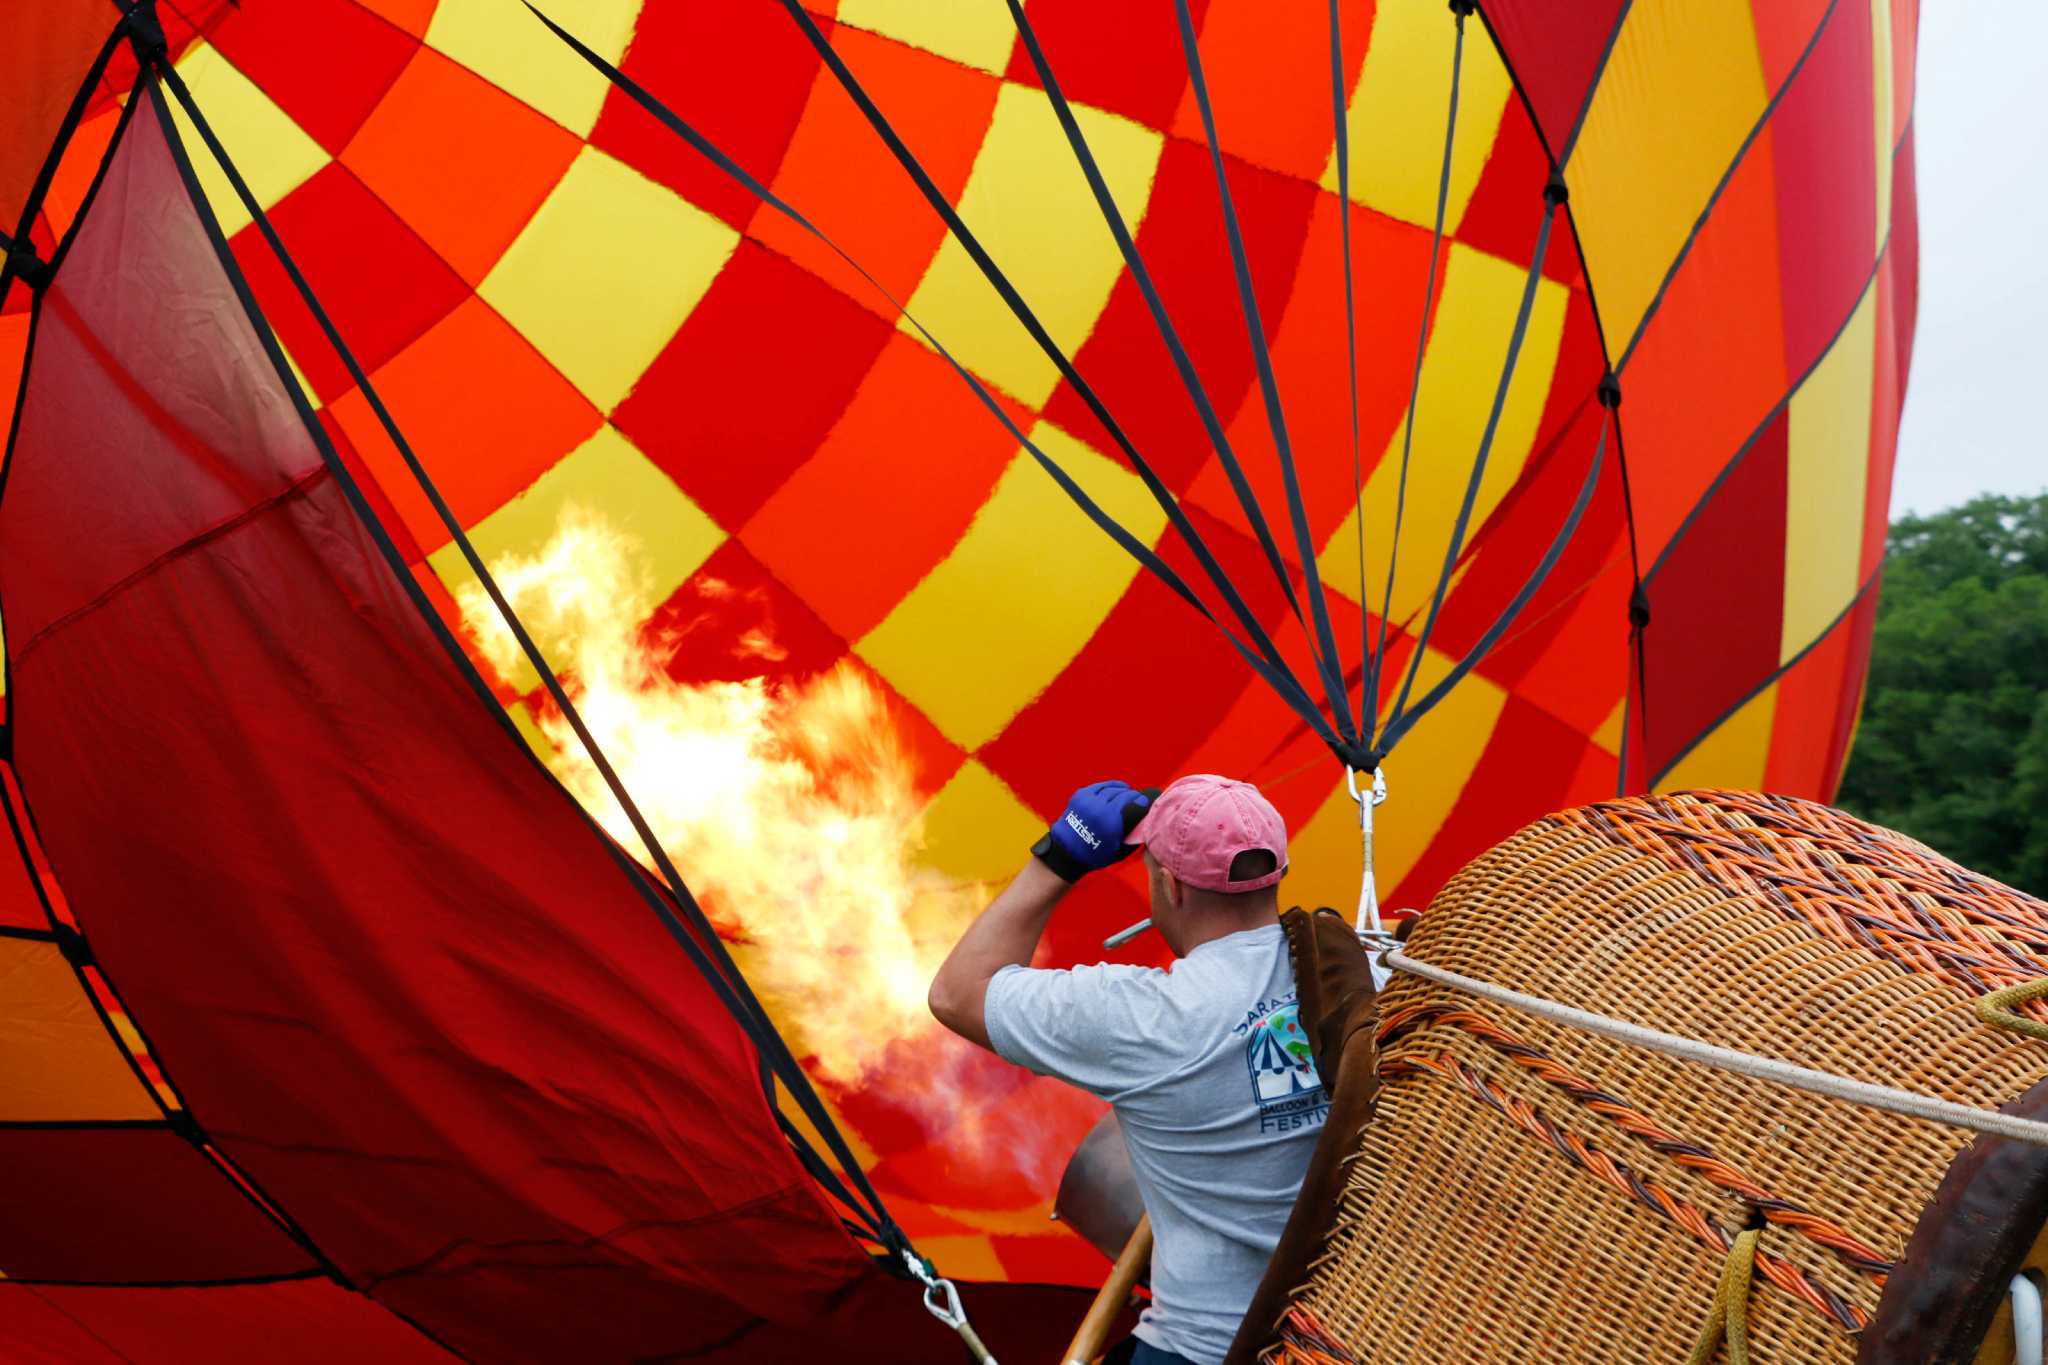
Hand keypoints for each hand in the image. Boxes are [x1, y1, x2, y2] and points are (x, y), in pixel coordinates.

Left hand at [1031, 781, 1157, 882]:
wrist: (1067, 852)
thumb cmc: (1095, 854)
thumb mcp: (1119, 850)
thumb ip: (1133, 836)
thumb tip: (1146, 824)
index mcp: (1110, 819)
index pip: (1130, 800)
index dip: (1139, 799)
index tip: (1145, 801)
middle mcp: (1100, 806)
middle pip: (1121, 793)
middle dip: (1131, 794)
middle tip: (1137, 798)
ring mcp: (1088, 799)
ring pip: (1110, 787)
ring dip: (1121, 789)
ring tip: (1127, 792)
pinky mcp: (1080, 795)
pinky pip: (1099, 786)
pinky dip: (1109, 786)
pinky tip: (1115, 788)